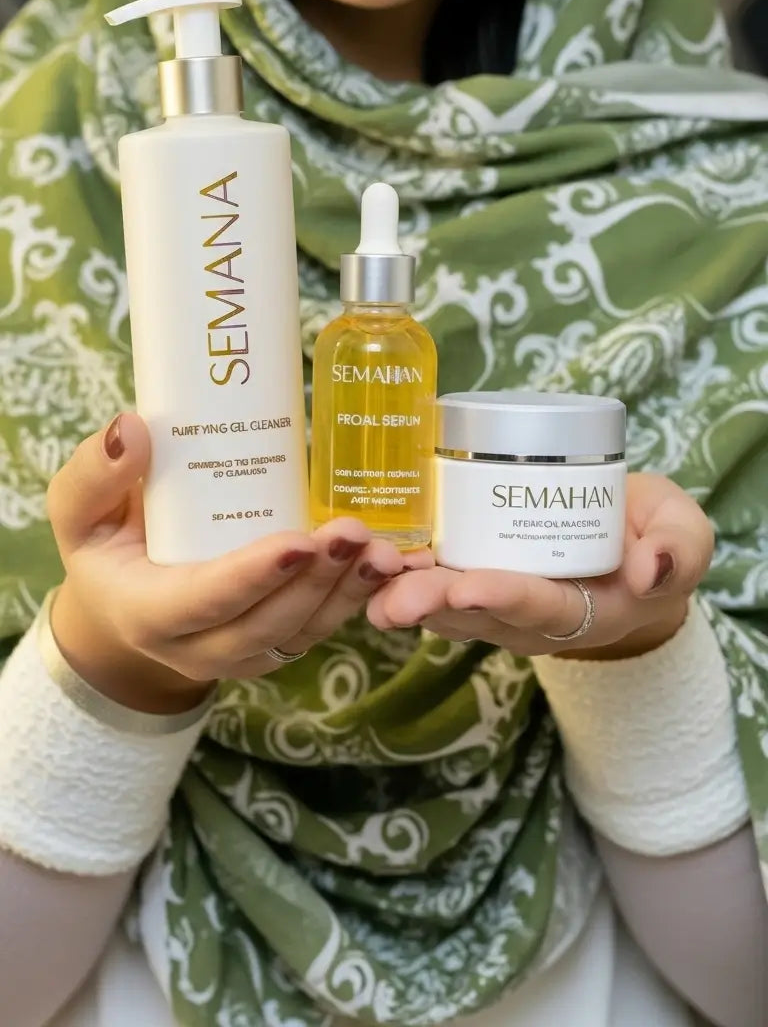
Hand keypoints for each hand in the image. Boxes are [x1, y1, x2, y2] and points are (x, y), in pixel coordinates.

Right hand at [47, 413, 430, 712]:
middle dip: (316, 581)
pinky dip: (356, 596)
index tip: (299, 540)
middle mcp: (199, 647)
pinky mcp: (275, 644)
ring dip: (347, 592)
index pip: (206, 601)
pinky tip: (388, 560)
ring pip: (303, 632)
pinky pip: (319, 628)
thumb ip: (95, 473)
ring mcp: (242, 654)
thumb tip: (132, 427)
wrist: (122, 606)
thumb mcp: (77, 512)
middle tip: (353, 531)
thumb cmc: (105, 546)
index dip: (254, 576)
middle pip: (268, 625)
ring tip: (383, 548)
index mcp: (149, 613)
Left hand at [366, 473, 714, 659]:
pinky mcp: (465, 575)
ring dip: (400, 589)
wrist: (628, 544)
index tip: (468, 586)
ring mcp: (489, 600)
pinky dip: (392, 568)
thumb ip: (678, 552)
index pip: (536, 606)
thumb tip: (650, 568)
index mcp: (581, 609)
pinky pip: (426, 577)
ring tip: (366, 572)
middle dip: (433, 603)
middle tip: (394, 596)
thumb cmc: (655, 538)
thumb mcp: (685, 538)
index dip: (501, 596)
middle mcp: (525, 615)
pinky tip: (359, 551)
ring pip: (439, 601)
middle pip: (474, 613)